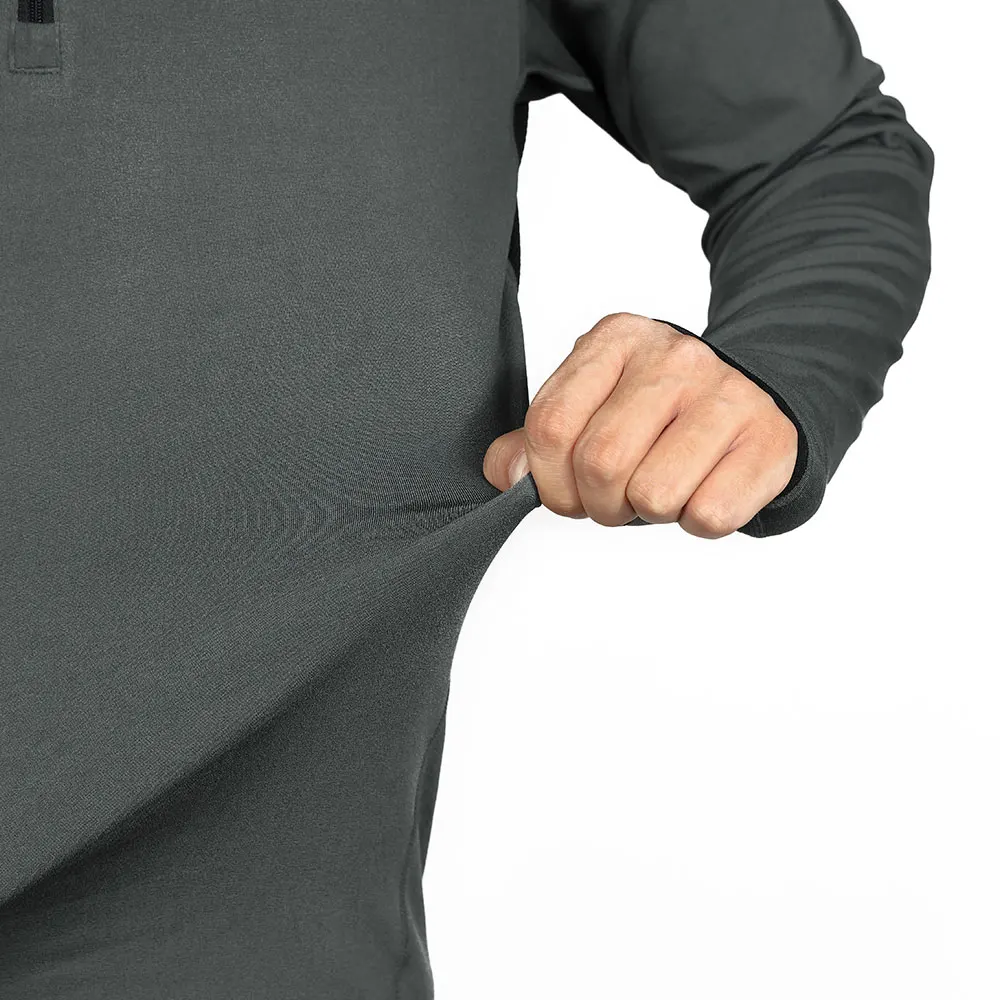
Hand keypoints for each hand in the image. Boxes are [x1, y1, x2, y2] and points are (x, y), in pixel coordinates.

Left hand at [483, 313, 797, 537]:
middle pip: (600, 463)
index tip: (567, 493)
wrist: (757, 403)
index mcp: (616, 341)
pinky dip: (698, 522)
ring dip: (650, 513)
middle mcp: (674, 356)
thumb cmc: (661, 418)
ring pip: (654, 494)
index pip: (550, 425)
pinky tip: (704, 490)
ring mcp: (727, 393)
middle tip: (618, 498)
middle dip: (599, 504)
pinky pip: (709, 514)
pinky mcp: (768, 438)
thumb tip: (505, 474)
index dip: (549, 482)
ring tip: (664, 487)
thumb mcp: (593, 410)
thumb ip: (538, 441)